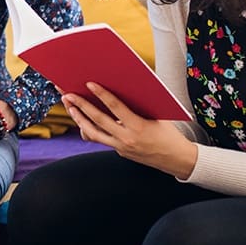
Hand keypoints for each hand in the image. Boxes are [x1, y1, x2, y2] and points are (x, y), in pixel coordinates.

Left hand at [64, 82, 196, 177]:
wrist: (177, 160)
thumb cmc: (169, 134)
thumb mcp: (158, 117)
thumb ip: (138, 106)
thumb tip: (122, 88)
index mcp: (138, 127)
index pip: (116, 108)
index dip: (102, 95)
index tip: (89, 84)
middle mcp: (126, 139)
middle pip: (98, 121)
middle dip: (81, 106)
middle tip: (68, 95)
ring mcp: (121, 147)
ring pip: (93, 133)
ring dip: (79, 119)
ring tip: (70, 107)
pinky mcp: (119, 152)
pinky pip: (100, 139)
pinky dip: (90, 129)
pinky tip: (82, 119)